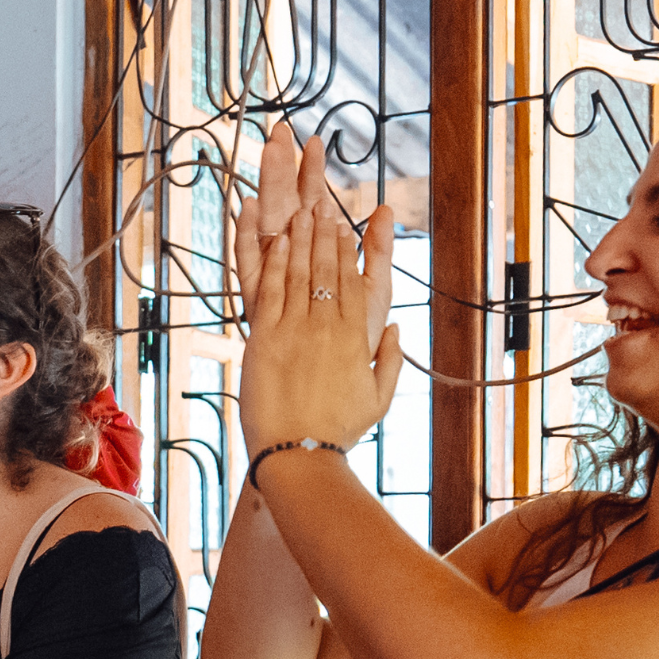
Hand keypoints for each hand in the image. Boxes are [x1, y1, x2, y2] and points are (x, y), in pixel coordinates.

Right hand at [233, 128, 395, 354]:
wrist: (327, 394)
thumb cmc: (353, 347)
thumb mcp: (375, 294)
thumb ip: (378, 252)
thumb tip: (386, 209)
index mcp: (320, 257)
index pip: (317, 203)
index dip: (314, 172)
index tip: (314, 140)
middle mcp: (294, 262)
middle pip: (287, 205)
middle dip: (286, 168)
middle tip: (282, 131)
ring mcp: (274, 278)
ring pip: (267, 224)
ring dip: (267, 188)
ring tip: (266, 153)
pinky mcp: (258, 299)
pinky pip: (249, 262)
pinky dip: (246, 235)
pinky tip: (247, 205)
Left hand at [238, 208, 404, 454]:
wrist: (299, 452)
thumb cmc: (338, 430)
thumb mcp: (379, 398)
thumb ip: (390, 360)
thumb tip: (394, 329)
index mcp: (355, 338)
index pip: (351, 281)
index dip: (346, 250)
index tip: (344, 227)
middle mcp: (325, 327)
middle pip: (324, 269)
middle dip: (322, 234)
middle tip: (320, 206)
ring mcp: (293, 330)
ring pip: (297, 273)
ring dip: (298, 240)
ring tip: (299, 213)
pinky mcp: (263, 339)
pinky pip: (269, 291)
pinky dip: (272, 264)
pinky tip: (275, 243)